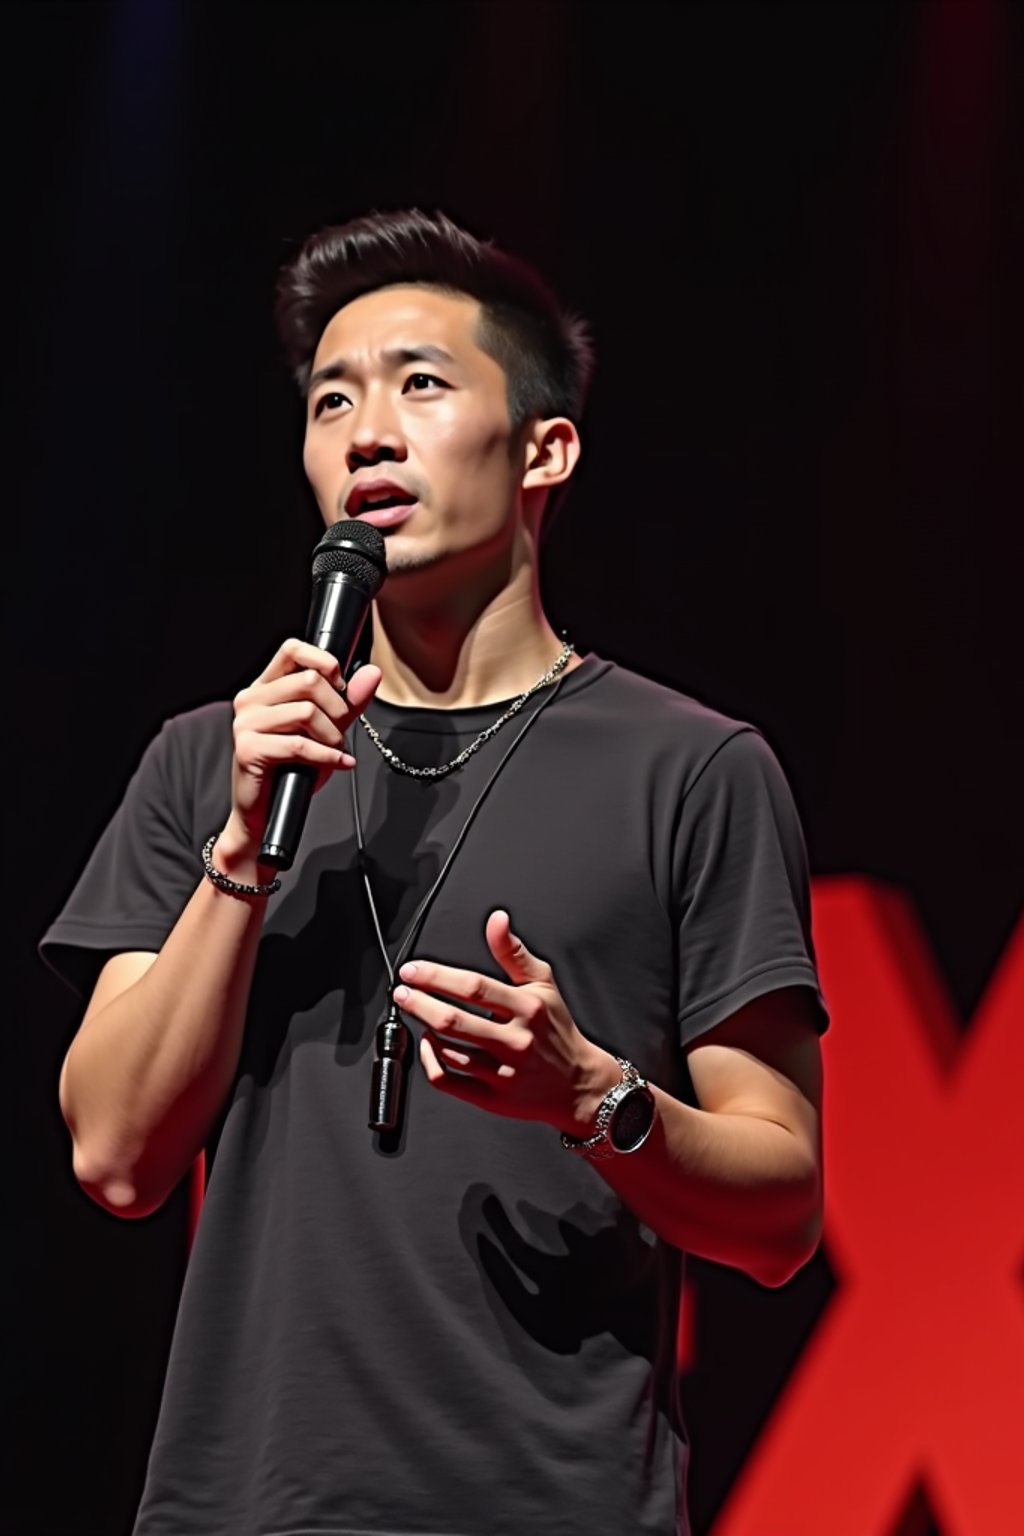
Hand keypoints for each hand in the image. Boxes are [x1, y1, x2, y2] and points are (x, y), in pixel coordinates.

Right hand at [218, 638, 380, 872]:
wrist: (265, 814)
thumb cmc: (292, 770)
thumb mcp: (327, 731)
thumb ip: (348, 702)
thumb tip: (372, 673)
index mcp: (265, 687)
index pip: (293, 649)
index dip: (324, 662)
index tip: (341, 687)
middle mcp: (251, 700)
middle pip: (308, 681)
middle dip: (337, 709)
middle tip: (340, 733)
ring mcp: (246, 723)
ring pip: (307, 711)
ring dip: (332, 736)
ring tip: (335, 752)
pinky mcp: (248, 748)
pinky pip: (300, 744)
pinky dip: (328, 756)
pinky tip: (340, 764)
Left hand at [394, 910, 618, 1133]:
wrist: (578, 1083)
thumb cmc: (556, 1030)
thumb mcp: (543, 983)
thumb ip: (513, 951)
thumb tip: (496, 919)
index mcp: (528, 1007)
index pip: (473, 987)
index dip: (436, 977)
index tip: (413, 970)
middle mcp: (516, 1041)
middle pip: (453, 1020)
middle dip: (419, 1002)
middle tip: (403, 991)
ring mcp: (503, 1072)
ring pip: (447, 1050)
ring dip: (425, 1028)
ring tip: (420, 1013)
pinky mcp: (493, 1098)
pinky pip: (448, 1080)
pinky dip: (430, 1061)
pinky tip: (429, 1045)